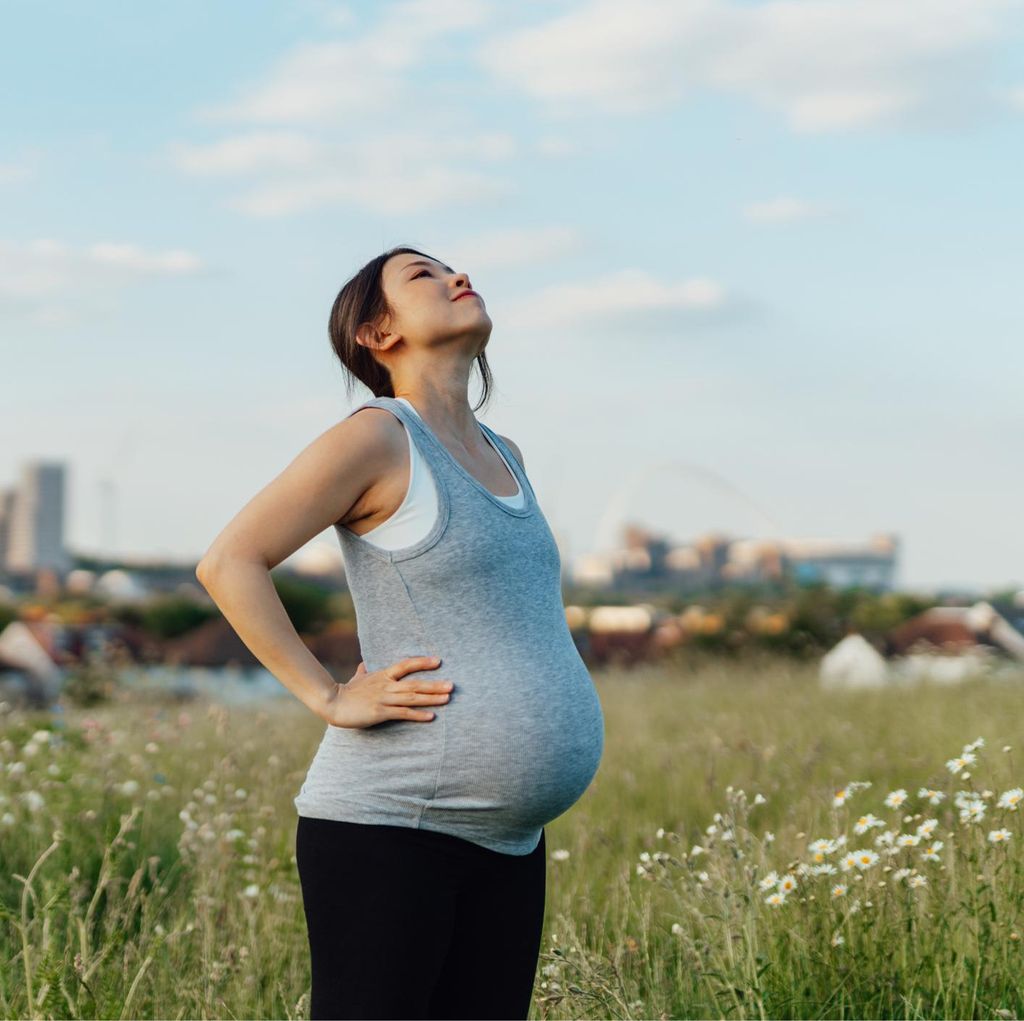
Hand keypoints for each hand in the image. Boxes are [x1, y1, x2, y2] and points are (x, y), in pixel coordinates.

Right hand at [320, 656, 452, 728]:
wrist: (332, 703)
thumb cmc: (345, 692)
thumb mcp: (356, 679)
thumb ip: (363, 672)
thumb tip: (363, 664)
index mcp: (383, 675)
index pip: (406, 665)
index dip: (422, 662)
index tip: (438, 661)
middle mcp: (386, 685)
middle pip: (415, 683)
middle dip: (435, 684)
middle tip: (453, 685)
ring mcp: (384, 698)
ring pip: (412, 697)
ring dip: (431, 698)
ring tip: (447, 699)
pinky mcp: (380, 712)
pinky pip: (403, 713)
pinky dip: (418, 715)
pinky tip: (431, 717)